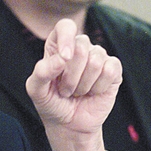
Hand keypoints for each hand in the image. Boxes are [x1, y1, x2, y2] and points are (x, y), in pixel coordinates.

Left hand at [26, 19, 121, 150]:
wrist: (69, 125)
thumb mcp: (36, 90)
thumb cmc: (51, 103)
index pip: (65, 26)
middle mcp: (79, 47)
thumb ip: (42, 71)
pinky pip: (110, 70)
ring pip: (96, 60)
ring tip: (77, 92)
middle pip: (81, 45)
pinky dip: (99, 87)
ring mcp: (97, 57)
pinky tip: (92, 93)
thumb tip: (63, 58)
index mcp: (58, 45)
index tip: (64, 58)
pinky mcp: (113, 69)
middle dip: (71, 75)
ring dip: (83, 84)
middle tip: (65, 89)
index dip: (66, 39)